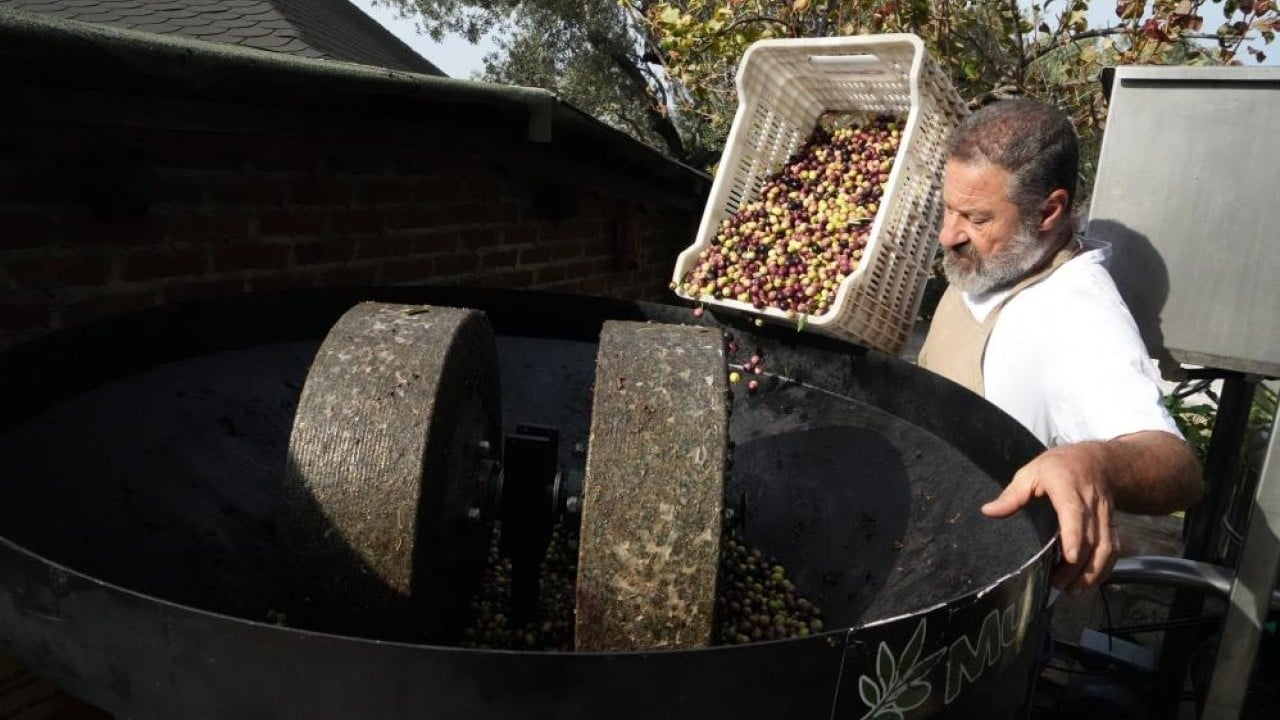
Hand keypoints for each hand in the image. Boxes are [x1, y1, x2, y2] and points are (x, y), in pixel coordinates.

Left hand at [981, 442, 1118, 597]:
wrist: (1098, 461)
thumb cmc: (1059, 466)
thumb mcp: (1031, 472)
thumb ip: (1012, 494)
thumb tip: (988, 511)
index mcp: (1068, 487)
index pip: (1074, 512)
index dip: (1074, 535)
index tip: (1069, 557)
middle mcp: (1091, 503)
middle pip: (1091, 537)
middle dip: (1078, 566)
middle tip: (1059, 585)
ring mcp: (1104, 516)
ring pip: (1106, 547)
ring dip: (1092, 572)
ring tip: (1073, 591)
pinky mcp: (1111, 526)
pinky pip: (1113, 550)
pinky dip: (1103, 569)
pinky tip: (1087, 582)